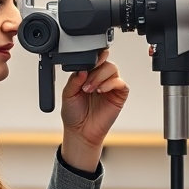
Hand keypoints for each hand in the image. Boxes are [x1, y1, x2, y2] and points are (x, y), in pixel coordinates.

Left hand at [60, 50, 128, 171]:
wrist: (80, 131)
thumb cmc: (74, 114)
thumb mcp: (68, 94)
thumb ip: (74, 80)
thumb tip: (83, 69)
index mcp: (88, 75)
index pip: (94, 59)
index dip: (93, 57)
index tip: (89, 59)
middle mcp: (100, 78)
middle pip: (105, 62)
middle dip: (95, 70)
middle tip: (85, 84)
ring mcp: (110, 86)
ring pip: (112, 69)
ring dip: (100, 77)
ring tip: (90, 89)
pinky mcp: (119, 95)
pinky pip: (120, 83)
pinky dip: (111, 84)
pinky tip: (101, 90)